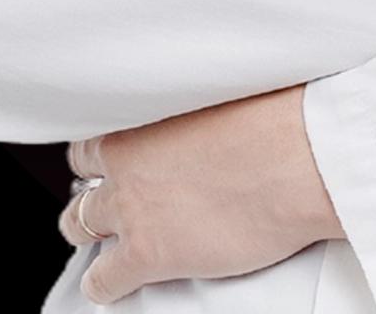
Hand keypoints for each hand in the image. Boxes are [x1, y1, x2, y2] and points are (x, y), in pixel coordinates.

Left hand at [60, 83, 339, 302]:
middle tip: (119, 198)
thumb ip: (197, 107)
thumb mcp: (225, 92)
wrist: (298, 158)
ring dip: (91, 232)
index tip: (119, 161)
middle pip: (84, 182)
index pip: (96, 138)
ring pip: (78, 225)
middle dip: (95, 192)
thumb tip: (209, 112)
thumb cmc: (277, 116)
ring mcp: (132, 209)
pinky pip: (101, 280)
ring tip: (109, 239)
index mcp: (143, 117)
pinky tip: (114, 283)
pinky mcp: (146, 254)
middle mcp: (127, 161)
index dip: (107, 155)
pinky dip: (103, 284)